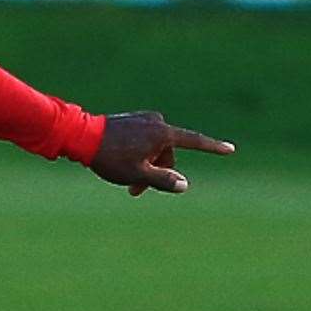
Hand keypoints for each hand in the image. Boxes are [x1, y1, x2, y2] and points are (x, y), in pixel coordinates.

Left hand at [88, 111, 235, 195]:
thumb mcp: (137, 174)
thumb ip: (163, 180)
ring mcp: (144, 118)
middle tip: (136, 191)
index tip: (230, 149)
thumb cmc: (109, 157)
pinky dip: (139, 154)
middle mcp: (157, 121)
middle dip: (157, 172)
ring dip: (146, 165)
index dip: (213, 148)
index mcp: (163, 133)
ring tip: (127, 181)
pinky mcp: (132, 119)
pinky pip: (144, 140)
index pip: (195, 142)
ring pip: (155, 148)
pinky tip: (121, 162)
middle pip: (168, 153)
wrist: (80, 136)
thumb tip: (183, 185)